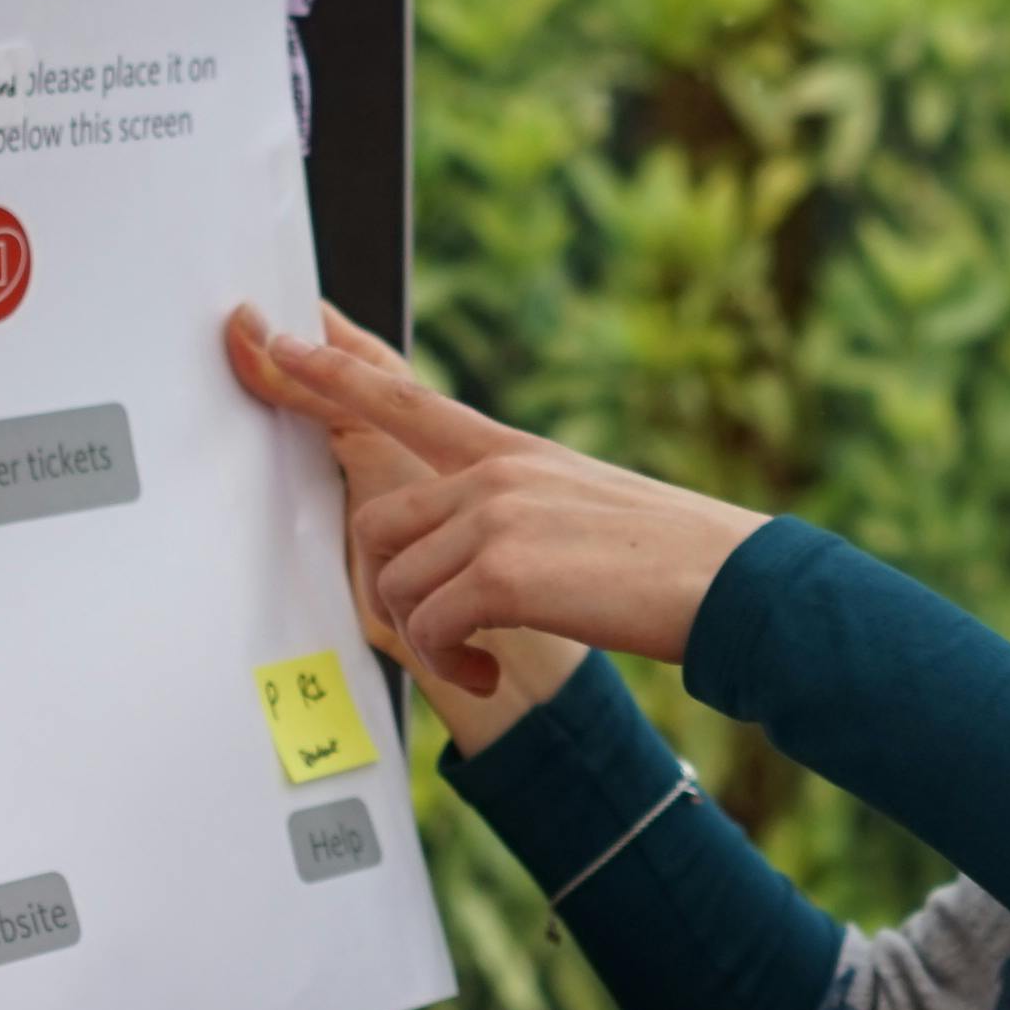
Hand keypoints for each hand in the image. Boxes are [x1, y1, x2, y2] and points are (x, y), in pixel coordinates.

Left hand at [224, 305, 767, 709]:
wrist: (733, 583)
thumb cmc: (670, 561)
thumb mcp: (585, 508)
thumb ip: (517, 511)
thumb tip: (471, 555)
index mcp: (514, 452)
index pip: (403, 399)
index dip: (330, 369)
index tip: (275, 339)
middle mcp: (496, 473)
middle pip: (378, 519)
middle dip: (394, 587)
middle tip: (447, 633)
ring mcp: (496, 516)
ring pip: (395, 581)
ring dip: (427, 635)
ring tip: (478, 657)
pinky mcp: (502, 570)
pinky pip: (427, 625)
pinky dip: (449, 661)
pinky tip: (488, 670)